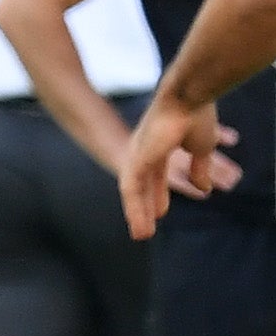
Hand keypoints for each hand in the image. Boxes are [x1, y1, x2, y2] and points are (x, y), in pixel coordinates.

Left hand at [122, 96, 228, 237]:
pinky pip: (131, 191)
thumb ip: (199, 168)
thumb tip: (204, 189)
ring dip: (138, 214)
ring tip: (142, 235)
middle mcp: (145, 152)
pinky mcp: (136, 161)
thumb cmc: (196, 117)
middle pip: (142, 186)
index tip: (160, 213)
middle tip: (146, 229)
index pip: (155, 177)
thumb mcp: (201, 148)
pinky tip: (140, 225)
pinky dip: (135, 209)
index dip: (157, 195)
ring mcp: (138, 156)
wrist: (188, 99)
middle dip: (145, 207)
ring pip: (134, 192)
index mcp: (160, 147)